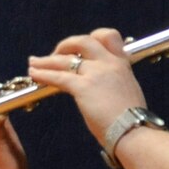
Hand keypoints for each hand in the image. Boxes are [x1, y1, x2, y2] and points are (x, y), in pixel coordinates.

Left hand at [26, 29, 148, 147]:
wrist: (135, 132)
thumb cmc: (133, 122)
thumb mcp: (129, 94)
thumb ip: (115, 85)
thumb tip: (105, 91)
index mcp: (122, 65)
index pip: (109, 36)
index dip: (93, 38)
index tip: (81, 47)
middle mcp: (109, 64)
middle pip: (83, 41)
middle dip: (65, 45)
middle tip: (54, 53)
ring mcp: (96, 73)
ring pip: (65, 59)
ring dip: (46, 61)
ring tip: (33, 63)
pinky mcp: (84, 87)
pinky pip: (59, 77)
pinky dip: (43, 74)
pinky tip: (34, 75)